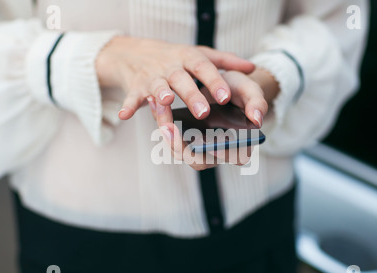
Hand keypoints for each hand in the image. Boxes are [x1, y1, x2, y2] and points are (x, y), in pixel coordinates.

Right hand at [95, 36, 254, 120]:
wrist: (134, 52)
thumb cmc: (174, 57)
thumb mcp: (199, 54)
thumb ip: (225, 60)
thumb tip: (252, 67)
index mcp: (188, 58)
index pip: (203, 67)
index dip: (214, 81)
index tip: (226, 96)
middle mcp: (170, 67)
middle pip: (181, 80)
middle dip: (192, 95)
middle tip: (203, 112)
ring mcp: (152, 77)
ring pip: (157, 87)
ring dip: (161, 96)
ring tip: (167, 103)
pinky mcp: (136, 87)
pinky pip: (132, 97)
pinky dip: (128, 105)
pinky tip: (124, 116)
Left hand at [147, 68, 278, 170]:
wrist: (223, 82)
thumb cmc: (240, 90)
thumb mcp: (250, 91)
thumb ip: (257, 104)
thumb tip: (258, 120)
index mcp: (238, 145)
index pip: (235, 158)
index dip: (224, 154)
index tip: (213, 145)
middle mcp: (216, 150)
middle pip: (199, 162)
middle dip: (183, 149)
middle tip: (169, 130)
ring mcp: (197, 145)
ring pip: (179, 150)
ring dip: (167, 132)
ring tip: (160, 109)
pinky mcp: (182, 134)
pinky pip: (169, 133)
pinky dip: (161, 119)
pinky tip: (155, 100)